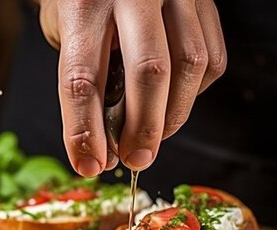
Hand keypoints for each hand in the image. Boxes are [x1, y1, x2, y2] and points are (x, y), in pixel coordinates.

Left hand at [37, 0, 225, 175]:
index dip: (85, 132)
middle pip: (149, 72)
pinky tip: (172, 100)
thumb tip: (106, 146)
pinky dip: (194, 92)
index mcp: (83, 3)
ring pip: (190, 65)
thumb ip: (85, 80)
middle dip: (144, 129)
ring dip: (173, 116)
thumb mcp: (65, 30)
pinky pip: (211, 57)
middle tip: (136, 158)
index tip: (89, 166)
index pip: (82, 79)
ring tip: (153, 136)